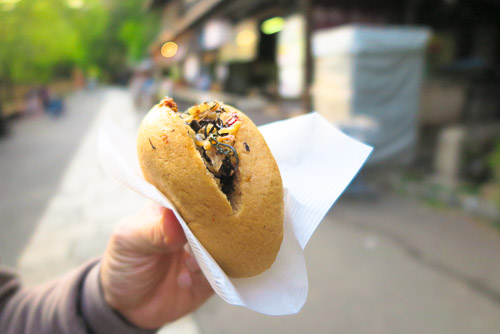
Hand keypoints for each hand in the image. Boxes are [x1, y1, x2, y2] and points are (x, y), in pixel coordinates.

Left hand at [100, 203, 212, 328]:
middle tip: (197, 237)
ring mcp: (204, 251)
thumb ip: (152, 230)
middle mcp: (193, 227)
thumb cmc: (124, 262)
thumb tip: (173, 216)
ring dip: (207, 255)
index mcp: (173, 207)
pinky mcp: (211, 276)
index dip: (201, 192)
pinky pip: (221, 272)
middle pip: (215, 217)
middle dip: (211, 226)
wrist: (127, 307)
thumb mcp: (129, 241)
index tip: (206, 199)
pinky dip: (204, 276)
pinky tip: (184, 279)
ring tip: (188, 263)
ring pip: (222, 244)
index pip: (192, 192)